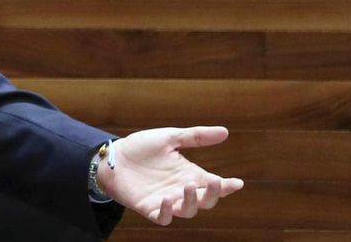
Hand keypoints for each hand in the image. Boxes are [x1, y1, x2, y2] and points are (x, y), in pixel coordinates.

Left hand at [97, 126, 243, 225]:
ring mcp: (166, 200)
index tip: (237, 183)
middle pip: (206, 201)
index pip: (214, 184)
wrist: (112, 157)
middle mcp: (181, 190)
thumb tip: (225, 132)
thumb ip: (196, 137)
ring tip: (187, 186)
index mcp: (189, 174)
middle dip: (214, 195)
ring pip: (188, 211)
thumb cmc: (141, 148)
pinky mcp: (149, 208)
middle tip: (214, 181)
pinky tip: (168, 200)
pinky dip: (167, 212)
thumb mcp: (170, 137)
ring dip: (192, 202)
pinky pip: (163, 217)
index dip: (227, 186)